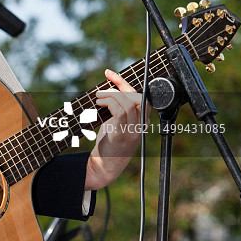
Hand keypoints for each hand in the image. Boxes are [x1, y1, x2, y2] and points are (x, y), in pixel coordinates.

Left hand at [84, 69, 147, 189]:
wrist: (104, 166)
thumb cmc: (109, 143)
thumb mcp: (116, 122)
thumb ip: (118, 108)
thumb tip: (109, 88)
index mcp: (142, 123)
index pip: (141, 97)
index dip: (125, 83)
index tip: (109, 73)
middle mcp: (141, 127)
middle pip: (139, 99)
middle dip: (120, 89)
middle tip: (103, 93)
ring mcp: (133, 132)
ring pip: (129, 104)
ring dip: (111, 96)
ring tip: (99, 99)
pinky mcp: (122, 136)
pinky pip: (120, 113)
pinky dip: (109, 104)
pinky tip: (100, 105)